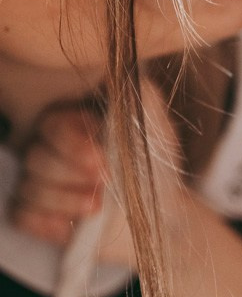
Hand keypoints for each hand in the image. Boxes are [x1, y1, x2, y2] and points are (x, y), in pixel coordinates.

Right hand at [12, 82, 182, 267]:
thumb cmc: (157, 167)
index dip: (73, 144)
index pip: (54, 125)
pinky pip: (21, 214)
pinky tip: (72, 226)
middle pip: (36, 157)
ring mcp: (45, 184)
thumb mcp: (157, 129)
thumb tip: (118, 70)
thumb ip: (140, 97)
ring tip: (98, 206)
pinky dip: (44, 222)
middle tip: (103, 182)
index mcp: (74, 124)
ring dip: (62, 199)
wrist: (166, 214)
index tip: (103, 160)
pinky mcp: (42, 216)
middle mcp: (53, 151)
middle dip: (68, 173)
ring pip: (28, 187)